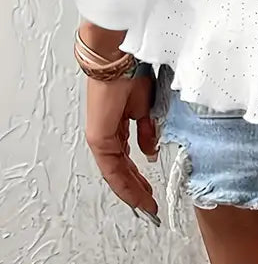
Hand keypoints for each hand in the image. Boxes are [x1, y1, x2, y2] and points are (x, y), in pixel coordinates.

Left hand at [84, 68, 160, 223]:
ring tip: (146, 205)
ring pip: (116, 173)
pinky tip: (136, 193)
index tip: (151, 191)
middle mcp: (107, 135)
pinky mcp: (99, 138)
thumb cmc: (133, 72)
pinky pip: (112, 168)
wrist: (120, 58)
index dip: (139, 177)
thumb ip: (147, 131)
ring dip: (132, 190)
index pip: (127, 158)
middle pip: (121, 170)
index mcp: (118, 126)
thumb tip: (149, 152)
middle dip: (136, 189)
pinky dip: (125, 183)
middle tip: (149, 205)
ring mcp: (101, 138)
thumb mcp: (147, 107)